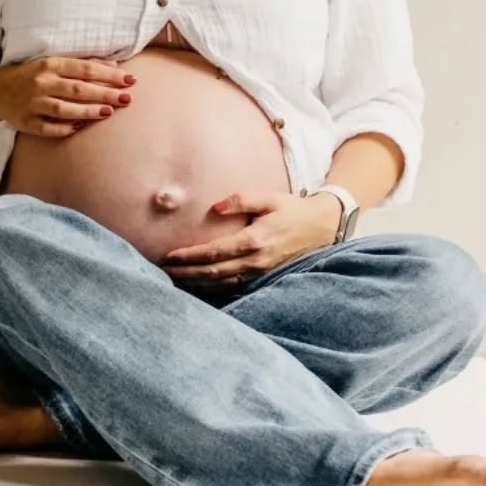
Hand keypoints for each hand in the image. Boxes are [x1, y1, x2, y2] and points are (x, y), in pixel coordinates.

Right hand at [0, 55, 135, 137]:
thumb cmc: (32, 75)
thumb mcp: (54, 63)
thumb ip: (83, 65)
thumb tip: (115, 68)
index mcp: (49, 65)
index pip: (84, 69)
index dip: (108, 75)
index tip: (130, 80)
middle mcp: (41, 83)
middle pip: (78, 89)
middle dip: (104, 93)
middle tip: (126, 98)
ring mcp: (32, 104)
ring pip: (64, 109)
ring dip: (88, 111)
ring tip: (109, 112)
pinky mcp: (26, 123)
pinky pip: (48, 128)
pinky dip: (65, 128)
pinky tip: (81, 128)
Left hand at [163, 190, 340, 286]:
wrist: (323, 226)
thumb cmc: (292, 209)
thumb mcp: (269, 197)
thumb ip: (241, 200)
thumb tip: (215, 207)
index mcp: (255, 240)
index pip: (215, 251)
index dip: (190, 255)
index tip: (169, 255)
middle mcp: (256, 260)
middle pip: (213, 271)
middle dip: (186, 272)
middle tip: (162, 270)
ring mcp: (260, 271)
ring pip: (222, 282)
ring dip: (196, 282)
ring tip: (173, 280)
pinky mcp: (263, 276)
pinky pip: (233, 285)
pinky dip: (213, 287)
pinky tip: (197, 285)